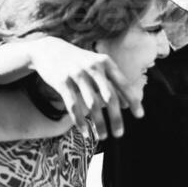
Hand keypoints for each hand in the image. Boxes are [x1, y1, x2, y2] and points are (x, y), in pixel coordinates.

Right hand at [24, 37, 140, 136]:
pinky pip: (73, 106)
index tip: (139, 116)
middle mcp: (93, 67)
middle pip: (109, 97)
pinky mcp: (62, 82)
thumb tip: (126, 105)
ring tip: (103, 136)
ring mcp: (77, 74)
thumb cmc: (78, 62)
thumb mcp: (97, 66)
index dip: (133, 100)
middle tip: (119, 134)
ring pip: (92, 104)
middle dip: (116, 118)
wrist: (48, 50)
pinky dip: (80, 121)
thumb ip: (112, 82)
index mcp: (105, 62)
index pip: (123, 84)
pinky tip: (85, 132)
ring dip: (99, 123)